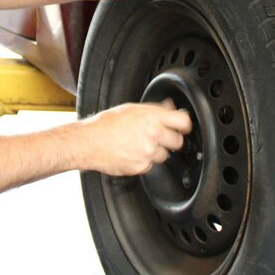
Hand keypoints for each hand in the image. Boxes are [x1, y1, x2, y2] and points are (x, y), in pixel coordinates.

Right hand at [77, 99, 192, 175]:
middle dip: (171, 139)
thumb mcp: (132, 109)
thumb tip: (170, 107)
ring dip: (156, 152)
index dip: (185, 125)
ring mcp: (148, 152)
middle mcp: (153, 134)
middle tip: (158, 136)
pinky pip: (151, 165)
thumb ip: (155, 109)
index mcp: (152, 117)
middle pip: (178, 141)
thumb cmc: (107, 124)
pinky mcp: (142, 167)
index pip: (184, 122)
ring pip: (164, 155)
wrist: (89, 142)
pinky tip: (133, 153)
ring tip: (140, 145)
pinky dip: (145, 161)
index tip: (183, 127)